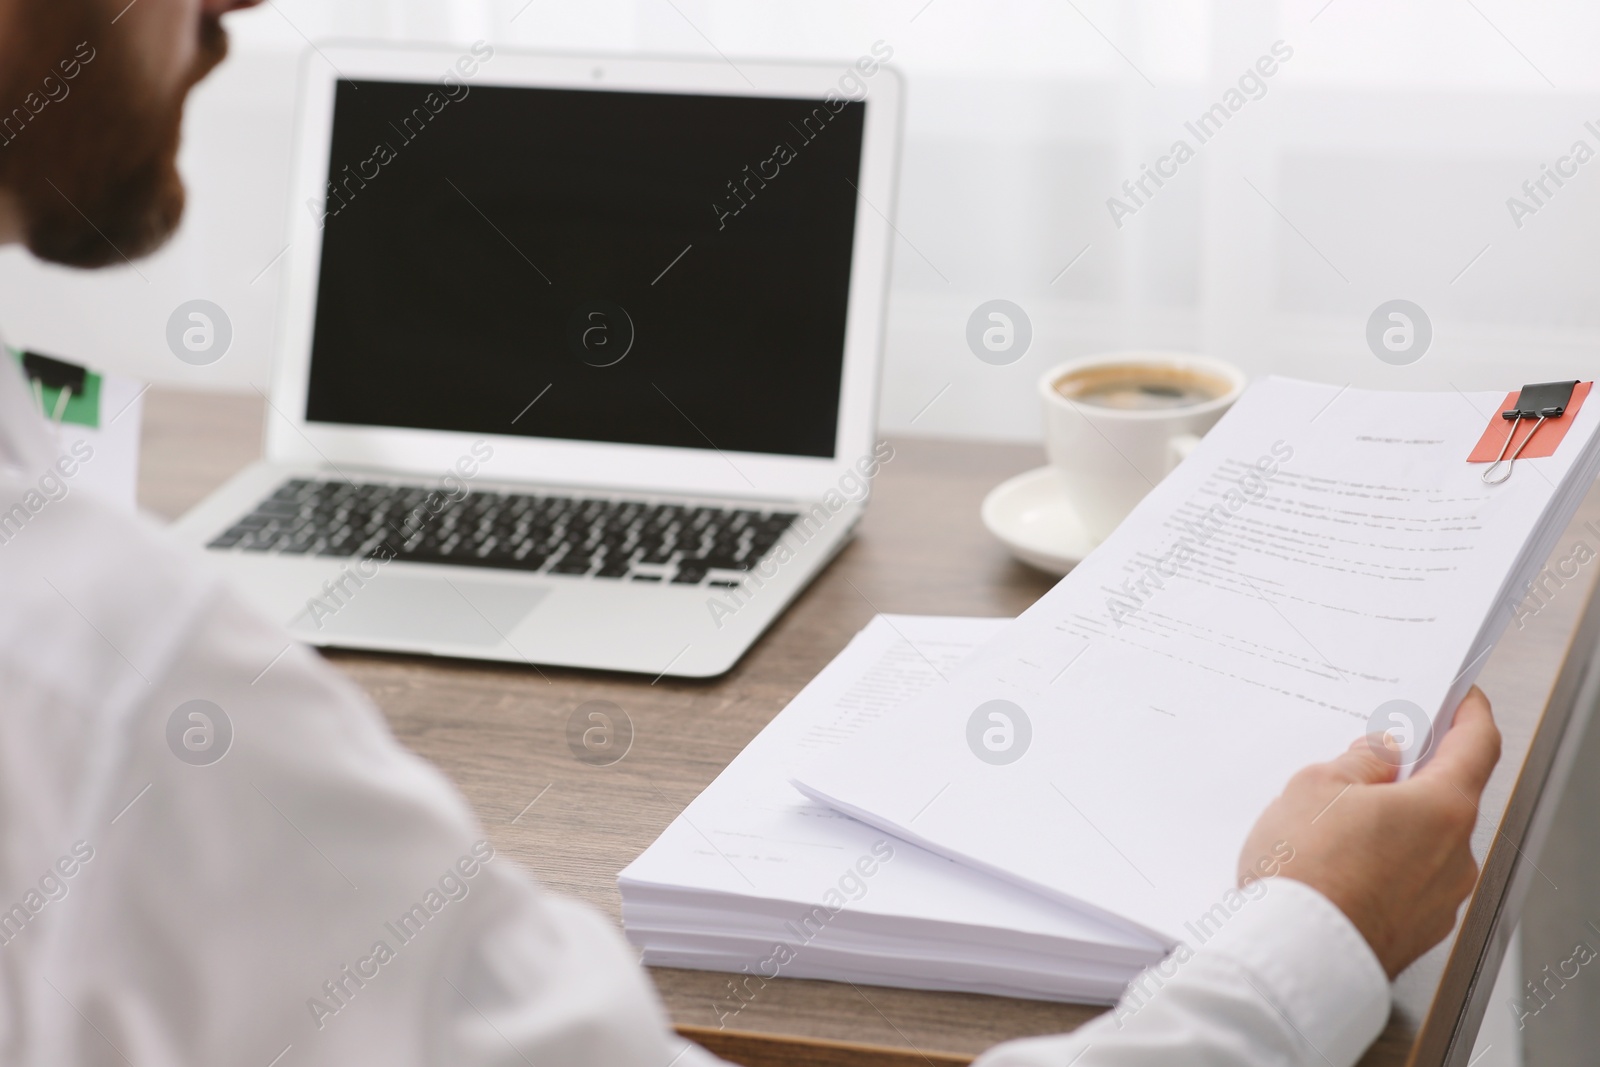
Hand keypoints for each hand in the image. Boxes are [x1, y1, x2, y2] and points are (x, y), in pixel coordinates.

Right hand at [1237, 687, 1501, 977]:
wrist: (1293, 955)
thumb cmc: (1305, 871)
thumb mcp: (1314, 786)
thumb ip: (1357, 763)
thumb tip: (1382, 755)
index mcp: (1442, 807)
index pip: (1477, 745)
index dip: (1469, 715)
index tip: (1461, 700)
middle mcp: (1455, 856)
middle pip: (1443, 799)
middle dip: (1406, 780)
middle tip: (1360, 767)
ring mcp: (1439, 900)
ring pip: (1422, 845)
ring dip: (1389, 829)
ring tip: (1330, 830)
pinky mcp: (1416, 932)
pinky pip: (1406, 885)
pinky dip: (1379, 870)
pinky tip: (1335, 869)